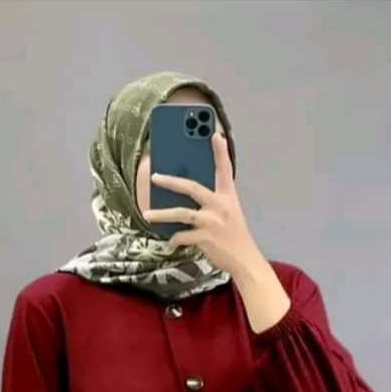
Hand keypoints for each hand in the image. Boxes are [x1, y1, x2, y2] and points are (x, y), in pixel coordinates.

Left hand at [143, 133, 262, 276]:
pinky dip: (174, 239)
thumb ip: (212, 200)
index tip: (215, 133)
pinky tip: (170, 242)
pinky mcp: (206, 239)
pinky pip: (182, 236)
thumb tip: (187, 191)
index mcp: (227, 196)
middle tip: (154, 177)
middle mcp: (220, 206)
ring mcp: (212, 222)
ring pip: (181, 213)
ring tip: (147, 215)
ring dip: (162, 214)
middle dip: (171, 181)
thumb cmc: (233, 234)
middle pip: (192, 188)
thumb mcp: (228, 211)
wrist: (243, 258)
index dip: (220, 151)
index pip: (225, 170)